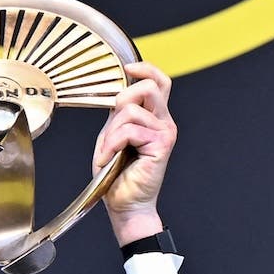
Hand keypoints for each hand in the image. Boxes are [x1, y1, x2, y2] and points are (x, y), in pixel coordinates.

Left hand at [95, 62, 174, 245]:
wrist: (125, 205)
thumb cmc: (117, 175)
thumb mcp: (112, 135)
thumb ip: (118, 114)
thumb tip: (119, 92)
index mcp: (155, 117)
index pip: (159, 81)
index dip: (145, 68)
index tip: (128, 68)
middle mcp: (164, 122)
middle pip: (150, 86)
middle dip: (121, 99)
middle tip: (111, 128)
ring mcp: (165, 132)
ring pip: (131, 109)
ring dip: (110, 132)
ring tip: (108, 152)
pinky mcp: (161, 145)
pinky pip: (129, 130)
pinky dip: (112, 144)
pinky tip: (110, 159)